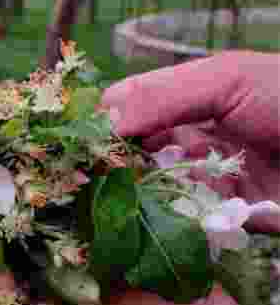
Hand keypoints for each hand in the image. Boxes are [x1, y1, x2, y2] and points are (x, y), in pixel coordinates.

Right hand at [103, 50, 279, 232]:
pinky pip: (181, 226)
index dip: (97, 126)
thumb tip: (100, 120)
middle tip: (86, 181)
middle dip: (108, 168)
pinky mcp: (224, 220)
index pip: (122, 110)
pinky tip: (152, 222)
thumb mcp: (228, 78)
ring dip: (132, 200)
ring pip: (147, 194)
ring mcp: (204, 181)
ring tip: (112, 205)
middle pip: (127, 155)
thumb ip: (162, 95)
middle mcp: (188, 140)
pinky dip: (167, 224)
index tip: (77, 144)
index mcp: (184, 99)